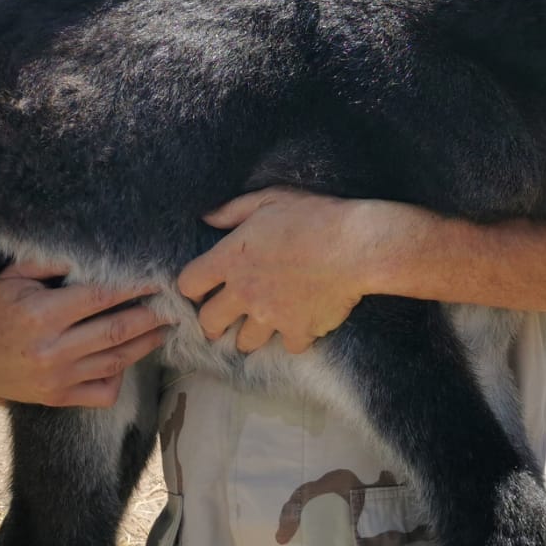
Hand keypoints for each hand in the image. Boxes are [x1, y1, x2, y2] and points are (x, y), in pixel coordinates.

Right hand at [0, 261, 168, 408]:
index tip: (159, 279)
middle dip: (153, 316)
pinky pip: (102, 392)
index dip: (136, 287)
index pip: (102, 297)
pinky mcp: (58, 398)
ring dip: (147, 343)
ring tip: (166, 328)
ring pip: (117, 361)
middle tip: (176, 304)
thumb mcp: (11, 278)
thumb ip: (49, 262)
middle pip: (118, 330)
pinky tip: (130, 359)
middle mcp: (53, 348)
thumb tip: (90, 252)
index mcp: (43, 314)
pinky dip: (121, 377)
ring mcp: (58, 378)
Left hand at [177, 188, 376, 354]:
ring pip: (244, 342)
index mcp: (231, 259)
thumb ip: (232, 211)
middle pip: (209, 323)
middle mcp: (244, 293)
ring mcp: (270, 316)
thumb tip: (206, 218)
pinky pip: (287, 346)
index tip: (203, 288)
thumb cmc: (314, 216)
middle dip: (213, 322)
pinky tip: (300, 323)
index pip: (189, 284)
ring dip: (249, 334)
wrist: (356, 246)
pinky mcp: (298, 331)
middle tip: (225, 317)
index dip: (193, 288)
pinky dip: (293, 338)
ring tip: (262, 322)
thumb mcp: (270, 199)